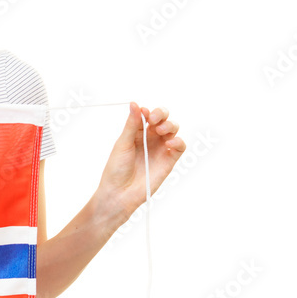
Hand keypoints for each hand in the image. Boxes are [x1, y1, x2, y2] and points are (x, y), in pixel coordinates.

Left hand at [97, 102, 185, 220]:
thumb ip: (132, 124)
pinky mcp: (169, 160)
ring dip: (170, 125)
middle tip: (154, 120)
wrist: (120, 193)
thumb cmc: (116, 169)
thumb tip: (135, 104)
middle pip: (163, 119)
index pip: (148, 115)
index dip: (149, 112)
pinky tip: (169, 143)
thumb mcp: (123, 144)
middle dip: (162, 114)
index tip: (145, 114)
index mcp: (137, 132)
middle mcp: (150, 138)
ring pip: (173, 129)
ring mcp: (161, 149)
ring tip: (161, 131)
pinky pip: (180, 146)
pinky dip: (178, 141)